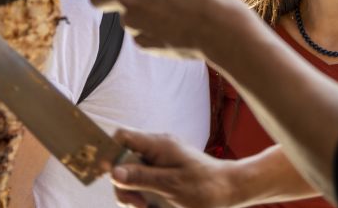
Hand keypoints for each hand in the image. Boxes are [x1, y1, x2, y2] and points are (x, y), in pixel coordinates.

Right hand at [111, 129, 238, 207]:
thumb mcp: (171, 185)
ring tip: (145, 207)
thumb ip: (142, 178)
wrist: (231, 190)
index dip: (108, 152)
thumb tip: (113, 172)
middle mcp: (156, 149)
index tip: (107, 176)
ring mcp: (160, 160)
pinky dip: (142, 195)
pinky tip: (150, 206)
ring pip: (131, 174)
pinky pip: (143, 181)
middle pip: (123, 160)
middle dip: (123, 184)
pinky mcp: (164, 172)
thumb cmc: (205, 187)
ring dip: (132, 193)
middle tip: (137, 204)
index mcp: (157, 145)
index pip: (122, 136)